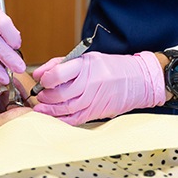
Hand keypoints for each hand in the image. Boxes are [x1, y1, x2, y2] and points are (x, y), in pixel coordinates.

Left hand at [32, 51, 165, 124]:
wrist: (138, 80)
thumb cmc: (110, 67)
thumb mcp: (87, 58)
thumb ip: (62, 64)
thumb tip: (39, 74)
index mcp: (86, 65)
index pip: (58, 74)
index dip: (45, 79)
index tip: (40, 80)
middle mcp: (90, 83)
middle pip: (60, 94)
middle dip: (45, 96)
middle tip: (39, 95)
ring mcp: (94, 99)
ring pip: (66, 109)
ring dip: (50, 110)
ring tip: (42, 107)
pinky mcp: (97, 112)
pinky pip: (75, 119)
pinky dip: (61, 120)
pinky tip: (53, 117)